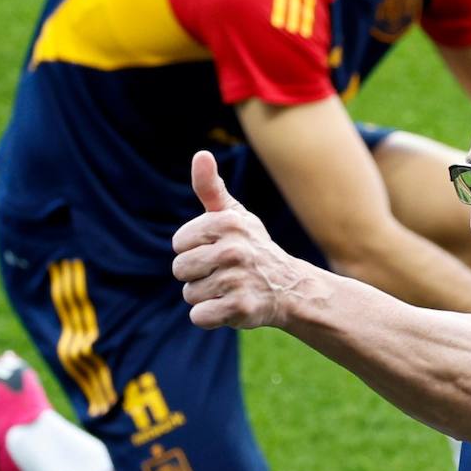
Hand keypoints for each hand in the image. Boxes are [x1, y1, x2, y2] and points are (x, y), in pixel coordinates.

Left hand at [171, 151, 304, 329]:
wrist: (291, 288)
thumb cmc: (254, 248)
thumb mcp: (235, 216)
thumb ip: (211, 188)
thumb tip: (200, 154)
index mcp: (228, 223)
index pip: (179, 243)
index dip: (194, 250)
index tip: (217, 250)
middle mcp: (234, 250)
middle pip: (180, 269)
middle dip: (197, 275)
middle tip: (225, 273)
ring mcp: (238, 280)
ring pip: (190, 294)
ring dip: (206, 296)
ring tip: (231, 289)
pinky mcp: (240, 308)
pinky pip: (199, 316)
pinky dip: (212, 316)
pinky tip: (232, 306)